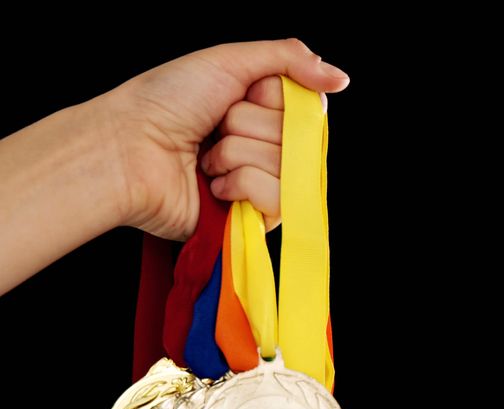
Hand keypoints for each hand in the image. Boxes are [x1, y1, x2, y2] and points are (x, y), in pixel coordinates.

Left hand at [104, 38, 348, 239]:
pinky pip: (278, 198)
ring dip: (236, 155)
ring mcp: (264, 184)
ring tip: (206, 159)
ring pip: (286, 166)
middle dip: (248, 125)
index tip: (242, 93)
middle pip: (299, 136)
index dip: (275, 99)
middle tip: (215, 127)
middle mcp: (270, 147)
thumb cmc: (165, 102)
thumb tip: (341, 79)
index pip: (309, 106)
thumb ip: (289, 58)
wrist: (126, 150)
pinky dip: (238, 184)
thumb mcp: (229, 61)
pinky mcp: (256, 218)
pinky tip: (212, 185)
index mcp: (267, 111)